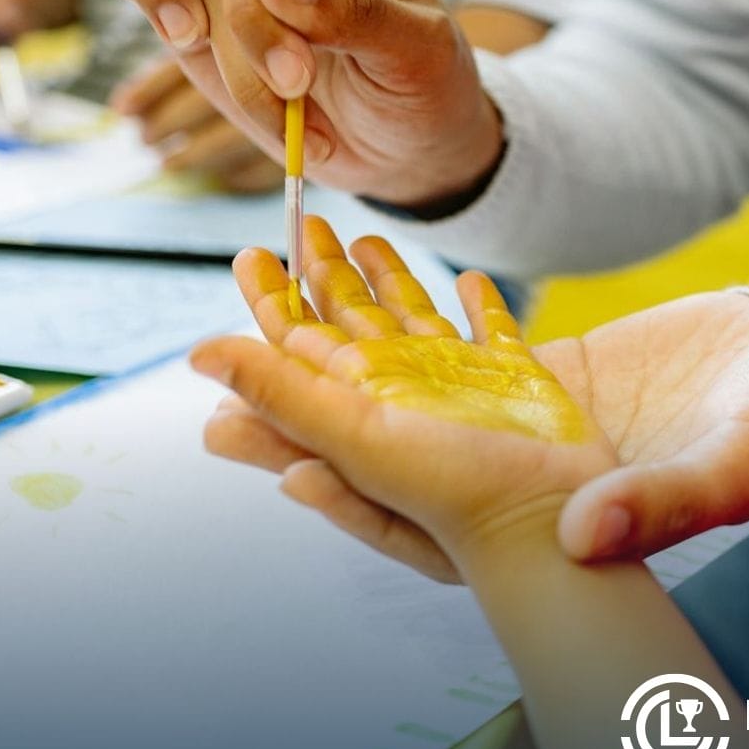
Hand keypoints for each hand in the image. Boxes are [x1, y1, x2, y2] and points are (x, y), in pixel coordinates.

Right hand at [91, 0, 501, 206]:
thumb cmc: (427, 89)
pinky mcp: (193, 17)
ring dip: (190, 36)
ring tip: (274, 111)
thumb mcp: (419, 53)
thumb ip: (354, 9)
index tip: (297, 80)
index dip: (258, 4)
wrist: (409, 148)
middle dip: (234, 31)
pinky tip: (187, 49)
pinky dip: (144, 6)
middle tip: (290, 90)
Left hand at [194, 217, 619, 581]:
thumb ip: (280, 395)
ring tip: (371, 239)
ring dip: (392, 279)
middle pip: (351, 318)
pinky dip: (482, 306)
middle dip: (325, 274)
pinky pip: (494, 333)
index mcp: (359, 400)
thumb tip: (198, 355)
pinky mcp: (519, 381)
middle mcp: (404, 389)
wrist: (549, 523)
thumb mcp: (353, 439)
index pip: (297, 339)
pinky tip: (473, 281)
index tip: (249, 255)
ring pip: (415, 318)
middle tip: (303, 226)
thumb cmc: (452, 494)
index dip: (271, 297)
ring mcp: (461, 384)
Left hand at [197, 219, 748, 580]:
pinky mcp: (550, 373)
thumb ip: (664, 503)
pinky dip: (417, 298)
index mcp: (546, 513)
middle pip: (392, 438)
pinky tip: (374, 250)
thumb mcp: (732, 473)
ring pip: (417, 375)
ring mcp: (530, 419)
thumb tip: (584, 537)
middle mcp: (521, 475)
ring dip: (345, 325)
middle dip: (301, 393)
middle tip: (216, 337)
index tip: (247, 435)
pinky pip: (462, 336)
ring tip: (279, 266)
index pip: (420, 507)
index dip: (333, 476)